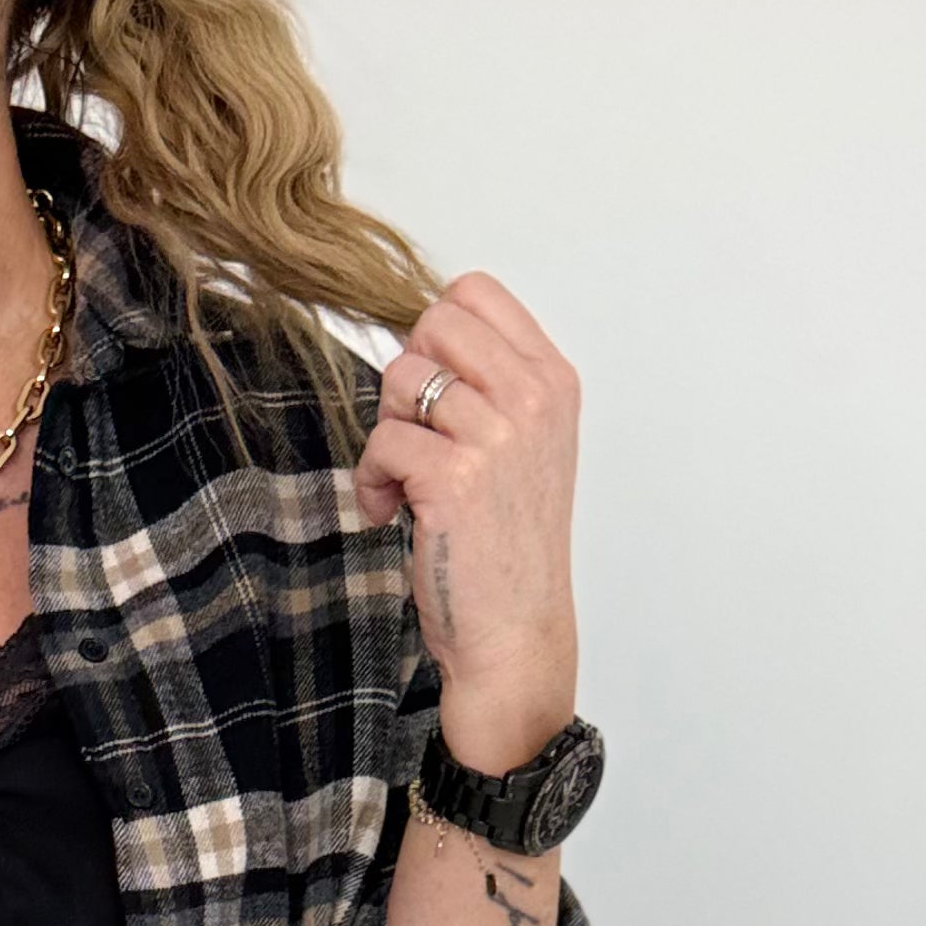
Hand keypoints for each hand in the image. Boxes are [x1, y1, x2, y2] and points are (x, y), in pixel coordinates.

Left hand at [351, 273, 581, 770]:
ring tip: (403, 482)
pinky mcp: (454, 477)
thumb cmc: (508, 548)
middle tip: (414, 433)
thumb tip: (417, 347)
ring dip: (387, 431)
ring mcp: (498, 435)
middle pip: (434, 321)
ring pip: (403, 378)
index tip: (434, 393)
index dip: (434, 336)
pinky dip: (373, 479)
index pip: (476, 293)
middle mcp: (533, 398)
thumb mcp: (521, 449)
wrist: (515, 632)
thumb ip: (487, 388)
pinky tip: (392, 512)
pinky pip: (383, 439)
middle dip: (407, 376)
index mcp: (552, 381)